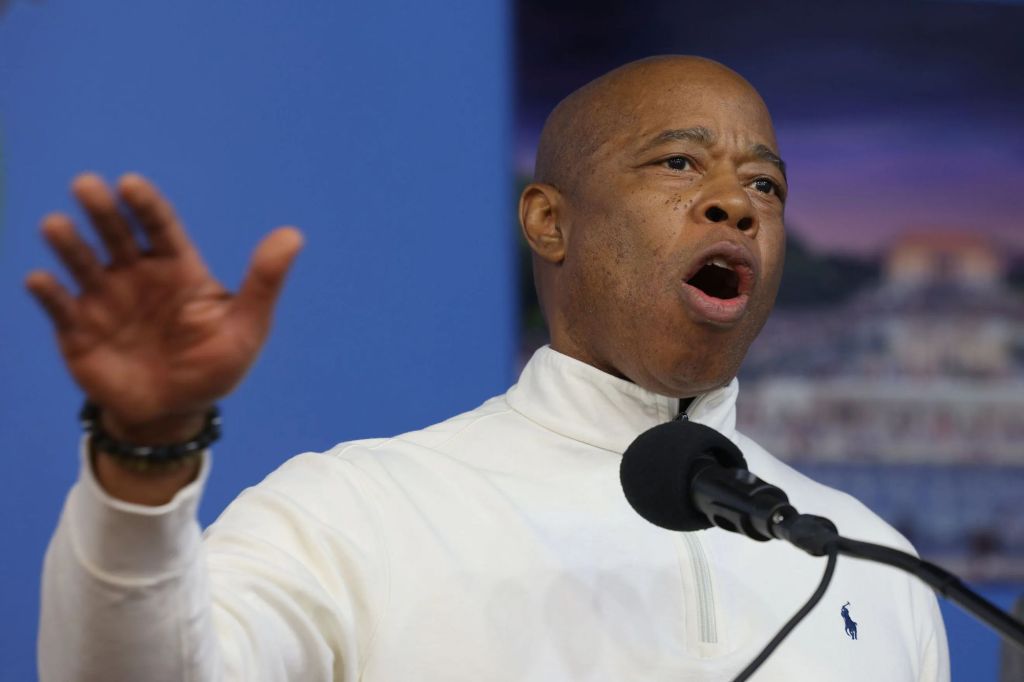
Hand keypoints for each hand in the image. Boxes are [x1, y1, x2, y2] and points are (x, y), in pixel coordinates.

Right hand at [26, 173, 302, 442]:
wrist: (175, 413)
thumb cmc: (213, 366)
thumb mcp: (246, 327)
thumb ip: (264, 282)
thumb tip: (294, 234)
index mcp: (176, 268)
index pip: (159, 227)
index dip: (145, 205)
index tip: (131, 184)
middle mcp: (135, 275)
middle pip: (116, 234)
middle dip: (102, 210)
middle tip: (87, 185)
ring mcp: (103, 300)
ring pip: (82, 263)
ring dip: (68, 243)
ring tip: (55, 225)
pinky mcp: (77, 330)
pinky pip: (59, 307)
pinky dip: (49, 293)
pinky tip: (41, 280)